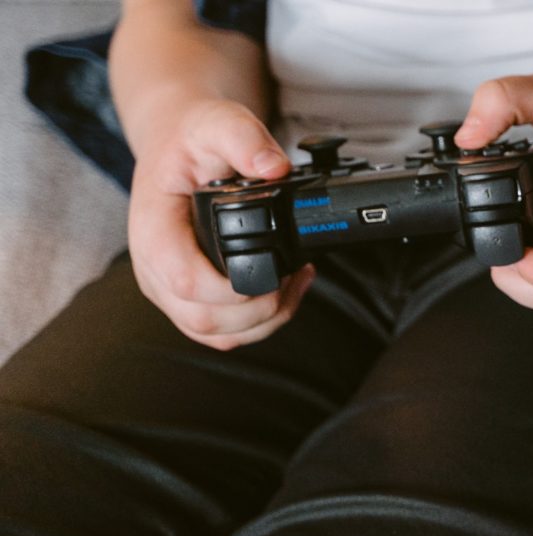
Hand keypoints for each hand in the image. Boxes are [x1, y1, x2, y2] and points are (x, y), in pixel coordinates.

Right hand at [127, 98, 315, 349]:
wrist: (176, 144)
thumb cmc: (192, 138)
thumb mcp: (218, 122)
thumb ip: (244, 139)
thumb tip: (274, 167)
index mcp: (152, 229)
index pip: (184, 280)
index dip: (232, 289)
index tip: (275, 273)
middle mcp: (154, 266)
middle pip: (202, 318)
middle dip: (259, 310)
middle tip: (296, 277)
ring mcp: (168, 286)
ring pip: (214, 333)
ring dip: (264, 320)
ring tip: (296, 282)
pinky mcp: (187, 296)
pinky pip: (220, 332)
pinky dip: (257, 322)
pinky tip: (285, 290)